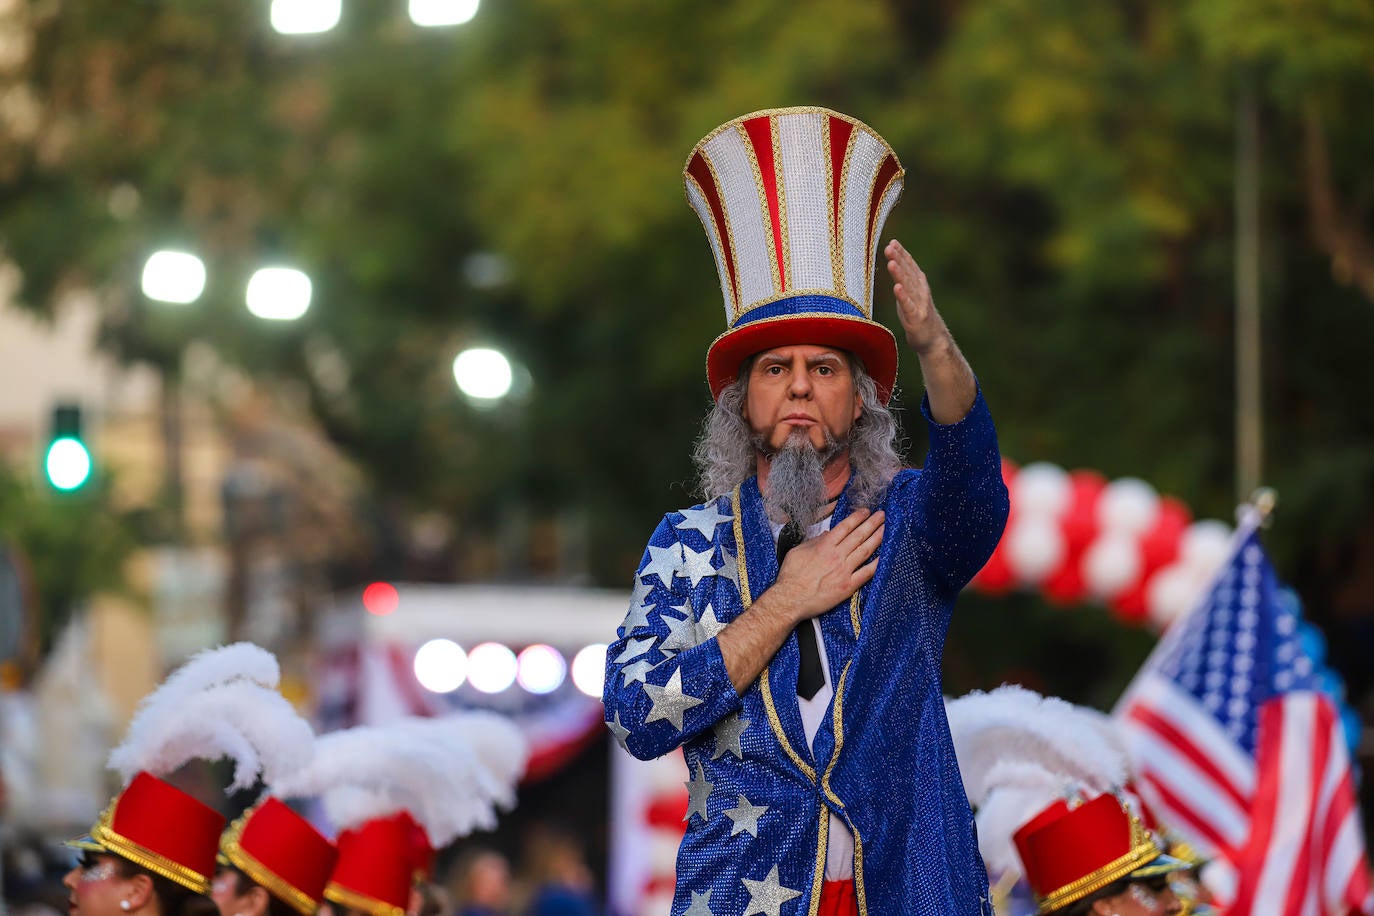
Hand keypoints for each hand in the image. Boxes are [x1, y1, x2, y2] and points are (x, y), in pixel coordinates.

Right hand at [768, 509, 884, 622]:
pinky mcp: (848, 586)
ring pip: (865, 551)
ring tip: (885, 529)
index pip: (845, 527)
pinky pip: (866, 573)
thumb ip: (813, 541)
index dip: (857, 517)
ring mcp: (844, 571)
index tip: (866, 511)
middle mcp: (836, 556)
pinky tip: (884, 556)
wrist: (790, 599)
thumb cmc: (790, 576)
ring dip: (877, 538)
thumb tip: (825, 534)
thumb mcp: (797, 551)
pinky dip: (877, 564)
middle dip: (872, 523)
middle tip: (882, 516)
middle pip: (858, 536)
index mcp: (824, 545)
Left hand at [886, 239, 950, 354]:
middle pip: (908, 272)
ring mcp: (918, 304)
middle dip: (899, 259)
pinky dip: (903, 296)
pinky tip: (897, 287)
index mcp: (918, 284)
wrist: (933, 339)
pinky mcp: (915, 317)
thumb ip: (905, 278)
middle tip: (889, 247)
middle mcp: (920, 291)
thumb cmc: (918, 315)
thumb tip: (894, 259)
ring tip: (892, 262)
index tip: (893, 242)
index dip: (902, 253)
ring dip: (900, 274)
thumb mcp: (910, 294)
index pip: (909, 265)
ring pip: (907, 286)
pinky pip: (907, 305)